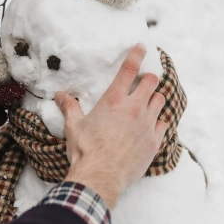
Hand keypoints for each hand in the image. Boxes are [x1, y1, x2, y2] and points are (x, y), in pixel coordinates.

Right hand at [57, 45, 166, 208]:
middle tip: (144, 81)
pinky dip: (158, 122)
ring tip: (148, 103)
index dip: (137, 55)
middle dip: (149, 78)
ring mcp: (147, 124)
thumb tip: (60, 96)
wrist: (100, 176)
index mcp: (114, 100)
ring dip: (154, 99)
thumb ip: (70, 108)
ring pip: (160, 101)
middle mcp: (134, 108)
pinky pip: (163, 124)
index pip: (129, 69)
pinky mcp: (154, 141)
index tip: (142, 47)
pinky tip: (152, 126)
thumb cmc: (85, 150)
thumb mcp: (74, 126)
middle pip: (151, 82)